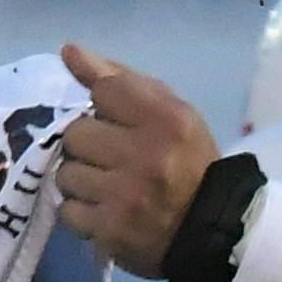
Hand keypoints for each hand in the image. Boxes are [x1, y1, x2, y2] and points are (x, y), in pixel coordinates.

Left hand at [57, 45, 219, 278]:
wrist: (214, 231)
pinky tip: (106, 211)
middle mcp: (145, 156)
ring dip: (83, 180)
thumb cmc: (188, 162)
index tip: (122, 124)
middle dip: (90, 146)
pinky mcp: (109, 230)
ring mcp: (125, 196)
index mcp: (166, 120)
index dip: (106, 107)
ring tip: (108, 188)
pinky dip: (83, 212)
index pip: (104, 90)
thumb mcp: (169, 112)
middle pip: (76, 133)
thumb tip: (68, 50)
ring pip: (67, 174)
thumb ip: (119, 79)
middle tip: (112, 159)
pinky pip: (69, 210)